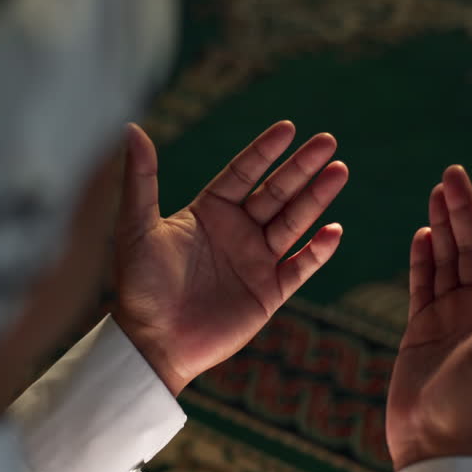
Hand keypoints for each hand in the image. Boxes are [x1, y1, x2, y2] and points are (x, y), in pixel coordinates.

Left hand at [112, 121, 348, 395]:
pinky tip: (333, 230)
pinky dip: (318, 250)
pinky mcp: (269, 292)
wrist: (152, 342)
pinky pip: (300, 266)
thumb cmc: (139, 285)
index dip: (265, 151)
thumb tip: (132, 129)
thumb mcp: (136, 226)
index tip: (288, 128)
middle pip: (277, 192)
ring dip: (317, 198)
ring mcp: (256, 261)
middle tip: (328, 141)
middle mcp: (237, 231)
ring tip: (339, 171)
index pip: (243, 173)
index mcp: (209, 212)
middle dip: (302, 167)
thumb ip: (141, 178)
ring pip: (294, 222)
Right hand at [386, 166, 471, 470]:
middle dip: (464, 210)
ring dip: (444, 227)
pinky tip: (422, 235)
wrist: (434, 446)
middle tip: (451, 173)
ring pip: (448, 260)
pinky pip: (423, 284)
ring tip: (436, 192)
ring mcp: (451, 317)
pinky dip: (423, 259)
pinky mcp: (421, 330)